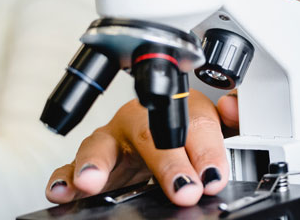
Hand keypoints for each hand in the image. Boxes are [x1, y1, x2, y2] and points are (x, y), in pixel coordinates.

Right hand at [46, 90, 238, 206]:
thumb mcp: (221, 127)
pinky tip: (63, 191)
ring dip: (95, 163)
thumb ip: (236, 118)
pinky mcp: (90, 164)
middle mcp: (140, 122)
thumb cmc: (187, 133)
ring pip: (99, 145)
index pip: (195, 124)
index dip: (206, 150)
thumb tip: (234, 107)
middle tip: (183, 189)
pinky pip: (69, 168)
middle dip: (165, 162)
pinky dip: (63, 178)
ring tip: (92, 182)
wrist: (160, 138)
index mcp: (178, 109)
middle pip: (149, 134)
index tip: (213, 177)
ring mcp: (111, 142)